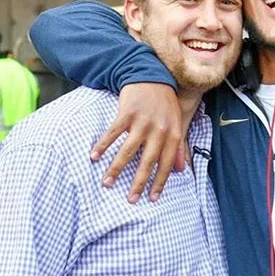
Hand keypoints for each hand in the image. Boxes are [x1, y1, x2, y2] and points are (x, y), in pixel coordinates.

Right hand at [89, 84, 184, 203]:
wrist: (151, 76)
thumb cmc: (165, 103)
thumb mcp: (177, 123)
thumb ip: (178, 147)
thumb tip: (180, 170)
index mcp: (173, 135)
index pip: (166, 164)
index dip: (159, 183)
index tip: (151, 199)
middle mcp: (158, 130)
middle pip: (147, 162)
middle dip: (138, 183)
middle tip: (130, 200)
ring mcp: (142, 122)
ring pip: (128, 151)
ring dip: (116, 169)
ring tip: (107, 183)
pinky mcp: (127, 113)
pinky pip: (113, 133)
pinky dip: (102, 145)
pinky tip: (94, 157)